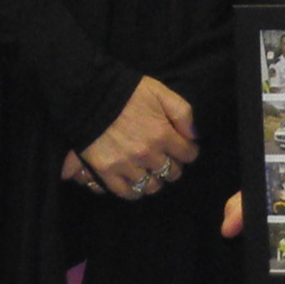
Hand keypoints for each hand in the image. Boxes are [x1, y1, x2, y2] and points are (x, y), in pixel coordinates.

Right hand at [76, 76, 196, 198]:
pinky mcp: (106, 171)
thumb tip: (194, 136)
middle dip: (172, 166)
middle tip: (166, 159)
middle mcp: (147, 154)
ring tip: (151, 172)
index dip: (188, 151)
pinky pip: (126, 192)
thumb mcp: (160, 92)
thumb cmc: (128, 91)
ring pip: (151, 186)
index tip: (184, 148)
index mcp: (162, 134)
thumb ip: (182, 113)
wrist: (90, 94)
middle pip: (171, 173)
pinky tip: (135, 183)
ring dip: (154, 180)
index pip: (187, 154)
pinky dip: (134, 191)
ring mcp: (126, 165)